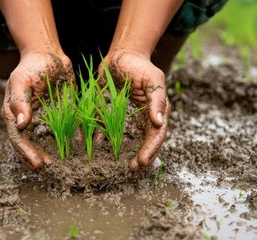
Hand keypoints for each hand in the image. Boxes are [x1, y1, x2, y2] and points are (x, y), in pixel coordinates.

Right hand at [2, 51, 74, 170]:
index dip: (26, 152)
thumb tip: (20, 124)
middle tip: (48, 169)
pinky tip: (77, 147)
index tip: (37, 163)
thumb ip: (19, 101)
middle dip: (37, 158)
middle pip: (30, 144)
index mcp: (14, 113)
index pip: (18, 138)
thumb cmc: (32, 66)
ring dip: (50, 153)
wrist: (49, 55)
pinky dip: (69, 140)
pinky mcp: (58, 114)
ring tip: (60, 165)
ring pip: (45, 141)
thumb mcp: (22, 80)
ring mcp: (43, 118)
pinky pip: (63, 130)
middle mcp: (27, 119)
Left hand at [100, 50, 170, 171]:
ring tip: (116, 164)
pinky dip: (104, 138)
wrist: (121, 55)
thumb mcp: (152, 79)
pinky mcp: (113, 113)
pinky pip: (109, 129)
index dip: (151, 150)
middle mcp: (144, 117)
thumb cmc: (139, 66)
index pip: (157, 135)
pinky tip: (96, 145)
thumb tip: (159, 123)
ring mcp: (129, 117)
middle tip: (132, 168)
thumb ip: (157, 100)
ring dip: (124, 153)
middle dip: (141, 156)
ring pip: (128, 139)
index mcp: (156, 111)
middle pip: (145, 141)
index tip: (142, 162)